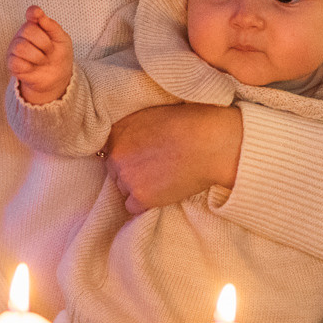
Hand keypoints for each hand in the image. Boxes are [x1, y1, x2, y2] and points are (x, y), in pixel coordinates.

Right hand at [7, 5, 72, 105]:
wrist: (57, 77)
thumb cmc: (59, 55)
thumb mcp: (62, 40)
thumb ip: (52, 26)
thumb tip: (39, 13)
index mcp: (36, 25)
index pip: (32, 13)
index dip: (33, 13)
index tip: (38, 14)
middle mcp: (23, 34)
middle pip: (27, 30)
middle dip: (44, 43)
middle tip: (49, 51)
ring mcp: (15, 48)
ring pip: (21, 47)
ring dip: (37, 56)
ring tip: (42, 60)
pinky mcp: (12, 64)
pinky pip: (16, 62)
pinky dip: (29, 66)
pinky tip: (33, 67)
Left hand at [103, 103, 241, 214]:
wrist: (209, 143)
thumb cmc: (189, 124)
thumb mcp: (153, 115)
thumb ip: (134, 130)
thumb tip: (131, 144)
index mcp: (118, 131)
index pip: (113, 151)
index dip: (130, 156)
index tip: (144, 157)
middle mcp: (116, 155)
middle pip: (116, 171)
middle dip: (133, 172)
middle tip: (157, 169)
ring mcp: (127, 177)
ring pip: (124, 190)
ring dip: (139, 188)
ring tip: (163, 179)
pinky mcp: (140, 197)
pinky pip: (133, 207)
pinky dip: (146, 204)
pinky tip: (162, 193)